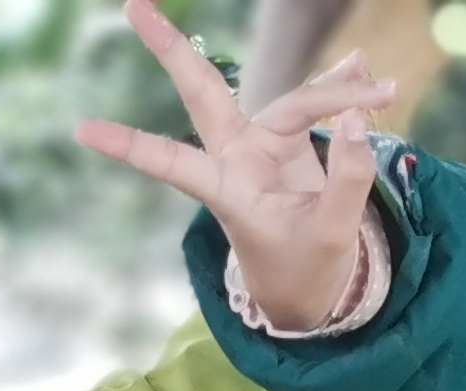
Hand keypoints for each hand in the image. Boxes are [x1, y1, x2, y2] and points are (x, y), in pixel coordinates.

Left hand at [77, 3, 390, 334]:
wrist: (314, 288)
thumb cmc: (307, 269)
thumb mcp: (333, 232)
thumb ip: (349, 177)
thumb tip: (358, 116)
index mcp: (227, 190)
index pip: (170, 162)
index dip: (129, 146)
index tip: (81, 131)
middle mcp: (238, 159)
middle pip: (204, 94)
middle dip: (171, 52)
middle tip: (133, 5)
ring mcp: (264, 146)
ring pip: (295, 101)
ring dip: (337, 91)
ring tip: (384, 90)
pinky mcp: (291, 142)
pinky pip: (317, 104)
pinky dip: (341, 88)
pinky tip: (362, 70)